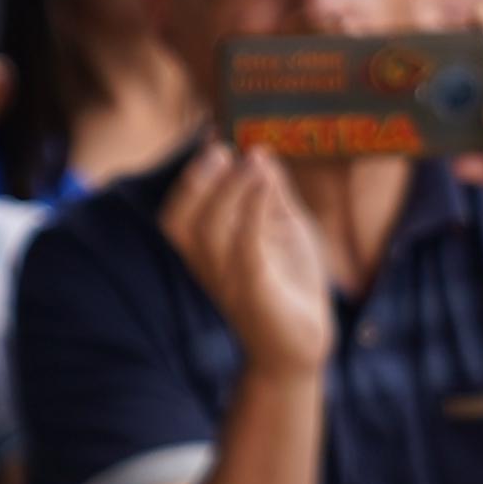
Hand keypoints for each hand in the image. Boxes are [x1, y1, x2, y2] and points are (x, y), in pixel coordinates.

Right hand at [161, 144, 334, 378]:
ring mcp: (228, 282)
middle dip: (198, 181)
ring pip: (209, 233)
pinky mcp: (255, 293)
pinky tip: (267, 182)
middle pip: (182, 222)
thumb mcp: (284, 231)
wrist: (302, 347)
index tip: (214, 135)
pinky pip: (245, 249)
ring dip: (230, 189)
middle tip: (224, 148)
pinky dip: (252, 211)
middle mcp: (208, 268)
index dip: (191, 176)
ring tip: (253, 158)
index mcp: (207, 253)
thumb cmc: (289, 285)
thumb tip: (261, 154)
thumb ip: (272, 197)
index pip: (180, 213)